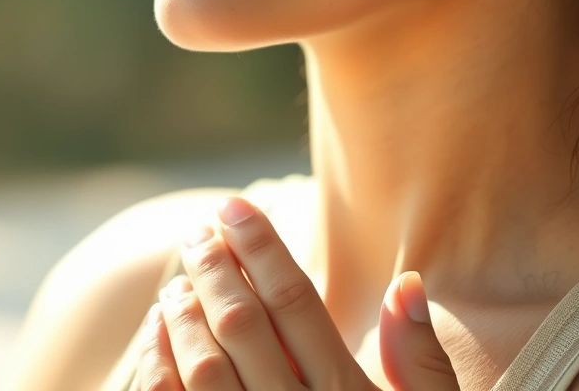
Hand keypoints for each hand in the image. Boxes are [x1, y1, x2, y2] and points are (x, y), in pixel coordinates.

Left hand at [133, 196, 458, 390]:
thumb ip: (423, 362)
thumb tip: (407, 281)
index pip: (297, 304)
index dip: (263, 250)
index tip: (234, 208)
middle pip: (245, 324)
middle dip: (216, 269)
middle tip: (198, 230)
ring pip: (205, 366)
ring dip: (184, 313)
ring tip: (176, 277)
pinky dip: (162, 369)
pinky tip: (155, 336)